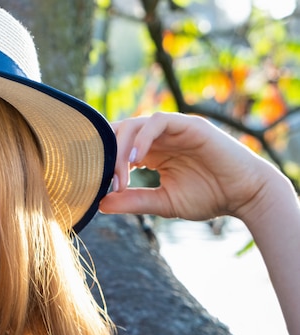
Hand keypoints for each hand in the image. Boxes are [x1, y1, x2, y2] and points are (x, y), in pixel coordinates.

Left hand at [99, 112, 280, 223]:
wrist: (246, 195)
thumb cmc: (209, 197)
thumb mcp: (163, 202)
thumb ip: (133, 200)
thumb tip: (100, 203)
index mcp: (150, 153)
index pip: (115, 146)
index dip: (102, 162)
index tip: (97, 186)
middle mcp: (157, 138)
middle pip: (118, 132)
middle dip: (106, 154)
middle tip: (105, 179)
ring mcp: (173, 129)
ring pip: (133, 124)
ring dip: (121, 148)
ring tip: (120, 174)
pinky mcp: (188, 124)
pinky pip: (157, 121)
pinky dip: (142, 137)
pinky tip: (136, 159)